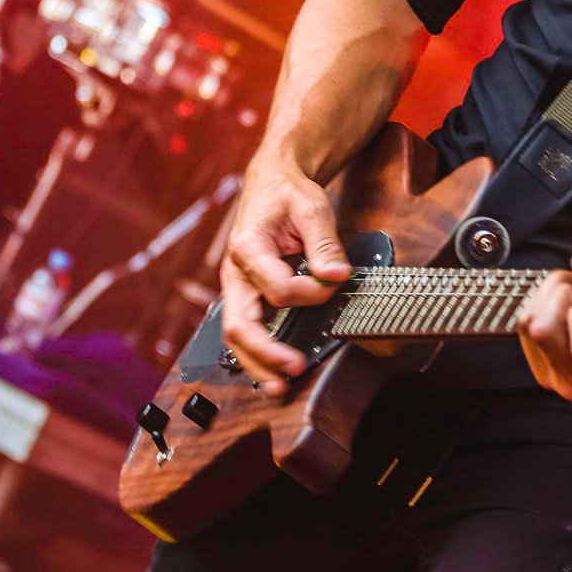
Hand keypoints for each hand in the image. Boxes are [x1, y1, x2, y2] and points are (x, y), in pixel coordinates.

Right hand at [218, 154, 350, 389]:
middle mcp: (235, 272)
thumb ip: (324, 243)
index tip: (334, 283)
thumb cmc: (288, 194)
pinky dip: (257, 353)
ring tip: (279, 387)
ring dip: (257, 364)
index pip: (278, 288)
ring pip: (237, 336)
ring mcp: (238, 287)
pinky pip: (247, 329)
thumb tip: (337, 276)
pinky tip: (272, 371)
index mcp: (247, 248)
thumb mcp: (312, 208)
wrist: (271, 184)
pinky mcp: (246, 295)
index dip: (310, 293)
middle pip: (240, 325)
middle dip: (266, 353)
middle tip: (294, 369)